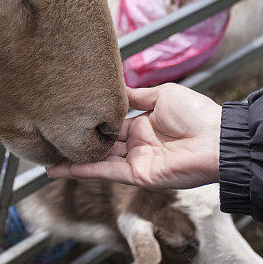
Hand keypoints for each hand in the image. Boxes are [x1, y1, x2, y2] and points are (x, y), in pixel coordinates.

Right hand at [47, 84, 220, 189]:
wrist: (218, 139)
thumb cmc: (197, 114)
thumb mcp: (162, 95)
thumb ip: (135, 96)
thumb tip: (114, 88)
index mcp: (143, 124)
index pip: (109, 124)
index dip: (89, 121)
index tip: (66, 116)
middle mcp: (137, 143)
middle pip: (100, 144)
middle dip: (76, 143)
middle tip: (47, 139)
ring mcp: (137, 160)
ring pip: (98, 159)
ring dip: (73, 159)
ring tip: (45, 156)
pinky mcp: (138, 175)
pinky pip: (106, 171)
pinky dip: (83, 170)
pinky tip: (60, 168)